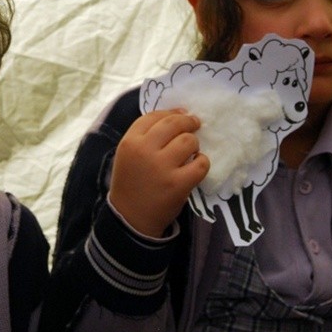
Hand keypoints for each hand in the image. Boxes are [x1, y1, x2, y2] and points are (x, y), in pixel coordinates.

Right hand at [108, 109, 209, 237]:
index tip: (182, 114)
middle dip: (188, 122)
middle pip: (173, 123)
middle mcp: (144, 150)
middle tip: (195, 125)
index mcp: (130, 142)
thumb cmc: (132, 184)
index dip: (171, 112)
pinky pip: (201, 163)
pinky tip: (196, 167)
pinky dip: (202, 163)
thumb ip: (146, 136)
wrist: (131, 218)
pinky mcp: (178, 183)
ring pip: (189, 141)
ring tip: (191, 152)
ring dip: (194, 144)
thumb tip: (179, 116)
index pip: (153, 116)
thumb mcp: (128, 155)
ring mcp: (162, 167)